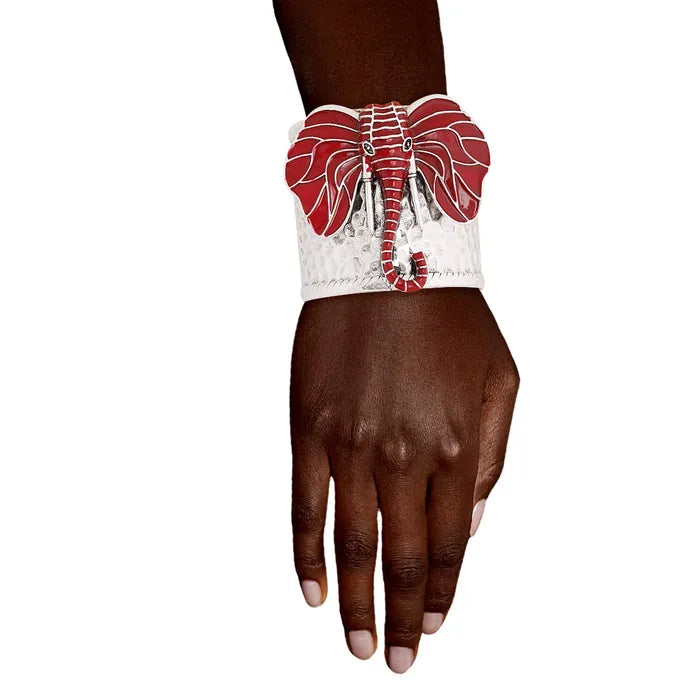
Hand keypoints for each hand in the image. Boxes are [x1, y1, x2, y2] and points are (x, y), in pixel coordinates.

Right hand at [290, 288, 517, 672]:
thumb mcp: (501, 383)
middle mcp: (403, 455)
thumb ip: (491, 459)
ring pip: (352, 543)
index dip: (445, 594)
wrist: (390, 260)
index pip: (452, 545)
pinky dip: (306, 555)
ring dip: (357, 601)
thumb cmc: (452, 320)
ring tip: (360, 642)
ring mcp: (350, 444)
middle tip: (399, 659)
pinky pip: (304, 505)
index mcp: (456, 447)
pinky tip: (313, 591)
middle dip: (405, 617)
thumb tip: (472, 522)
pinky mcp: (308, 427)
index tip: (437, 627)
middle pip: (404, 558)